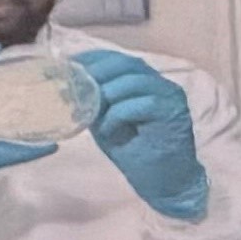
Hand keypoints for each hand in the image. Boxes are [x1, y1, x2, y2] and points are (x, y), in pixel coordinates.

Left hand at [65, 46, 213, 221]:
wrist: (161, 180)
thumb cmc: (132, 149)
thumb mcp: (103, 119)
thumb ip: (92, 101)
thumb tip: (65, 86)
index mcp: (144, 81)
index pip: (118, 59)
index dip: (92, 59)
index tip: (67, 66)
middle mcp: (160, 84)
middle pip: (126, 64)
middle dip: (96, 73)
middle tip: (74, 87)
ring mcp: (170, 97)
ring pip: (133, 81)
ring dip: (106, 95)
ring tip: (92, 114)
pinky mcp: (175, 113)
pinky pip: (142, 104)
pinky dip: (118, 115)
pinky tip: (109, 131)